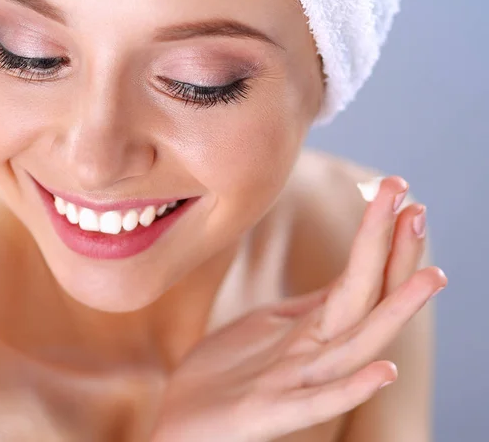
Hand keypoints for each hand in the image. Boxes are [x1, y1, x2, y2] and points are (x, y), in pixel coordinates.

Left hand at [151, 176, 446, 441]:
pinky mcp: (270, 413)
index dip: (380, 238)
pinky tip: (385, 372)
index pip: (358, 278)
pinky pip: (316, 403)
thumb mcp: (268, 326)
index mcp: (312, 329)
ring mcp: (295, 382)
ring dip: (394, 313)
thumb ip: (308, 309)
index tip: (401, 195)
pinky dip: (351, 390)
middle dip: (392, 255)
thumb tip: (341, 281)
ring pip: (355, 346)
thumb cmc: (226, 371)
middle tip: (416, 208)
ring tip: (431, 277)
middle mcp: (314, 353)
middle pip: (365, 300)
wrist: (182, 421)